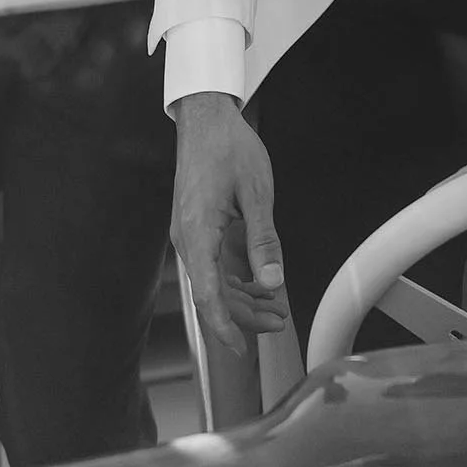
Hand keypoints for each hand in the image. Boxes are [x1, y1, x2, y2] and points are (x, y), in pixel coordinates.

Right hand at [172, 92, 289, 353]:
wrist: (205, 117)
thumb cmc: (228, 147)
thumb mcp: (256, 192)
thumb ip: (263, 239)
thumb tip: (271, 281)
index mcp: (198, 233)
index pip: (207, 294)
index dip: (224, 326)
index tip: (240, 349)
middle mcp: (188, 239)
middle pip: (212, 293)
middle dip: (244, 315)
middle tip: (278, 324)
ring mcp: (190, 234)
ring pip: (214, 281)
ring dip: (243, 299)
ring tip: (276, 310)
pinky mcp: (197, 227)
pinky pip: (213, 264)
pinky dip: (236, 279)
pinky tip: (259, 285)